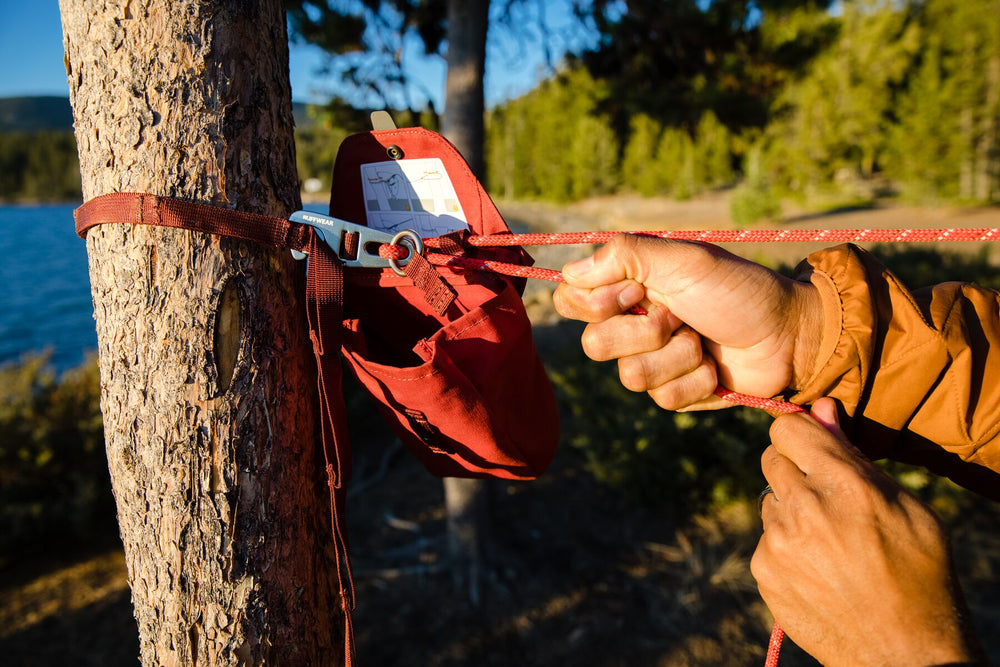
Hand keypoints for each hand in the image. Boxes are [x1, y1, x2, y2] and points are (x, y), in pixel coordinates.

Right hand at [552, 234, 821, 409]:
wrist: (789, 334)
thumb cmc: (738, 289)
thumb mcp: (684, 260)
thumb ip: (625, 256)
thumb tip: (569, 271)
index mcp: (627, 286)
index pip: (571, 299)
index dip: (596, 303)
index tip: (637, 292)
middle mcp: (632, 323)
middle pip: (594, 345)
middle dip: (645, 332)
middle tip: (680, 316)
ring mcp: (652, 361)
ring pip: (629, 377)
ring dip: (677, 356)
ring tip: (703, 340)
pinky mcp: (675, 392)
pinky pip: (663, 399)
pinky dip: (696, 380)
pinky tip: (715, 366)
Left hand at [753, 398, 979, 665]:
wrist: (906, 653)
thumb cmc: (919, 572)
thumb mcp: (907, 507)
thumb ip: (854, 454)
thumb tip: (821, 407)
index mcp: (844, 485)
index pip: (787, 429)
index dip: (799, 435)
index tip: (811, 447)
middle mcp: (803, 508)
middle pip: (772, 459)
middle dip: (795, 470)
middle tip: (827, 497)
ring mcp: (778, 542)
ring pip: (769, 501)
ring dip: (791, 510)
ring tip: (829, 541)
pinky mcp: (764, 571)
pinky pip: (766, 539)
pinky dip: (785, 547)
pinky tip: (818, 569)